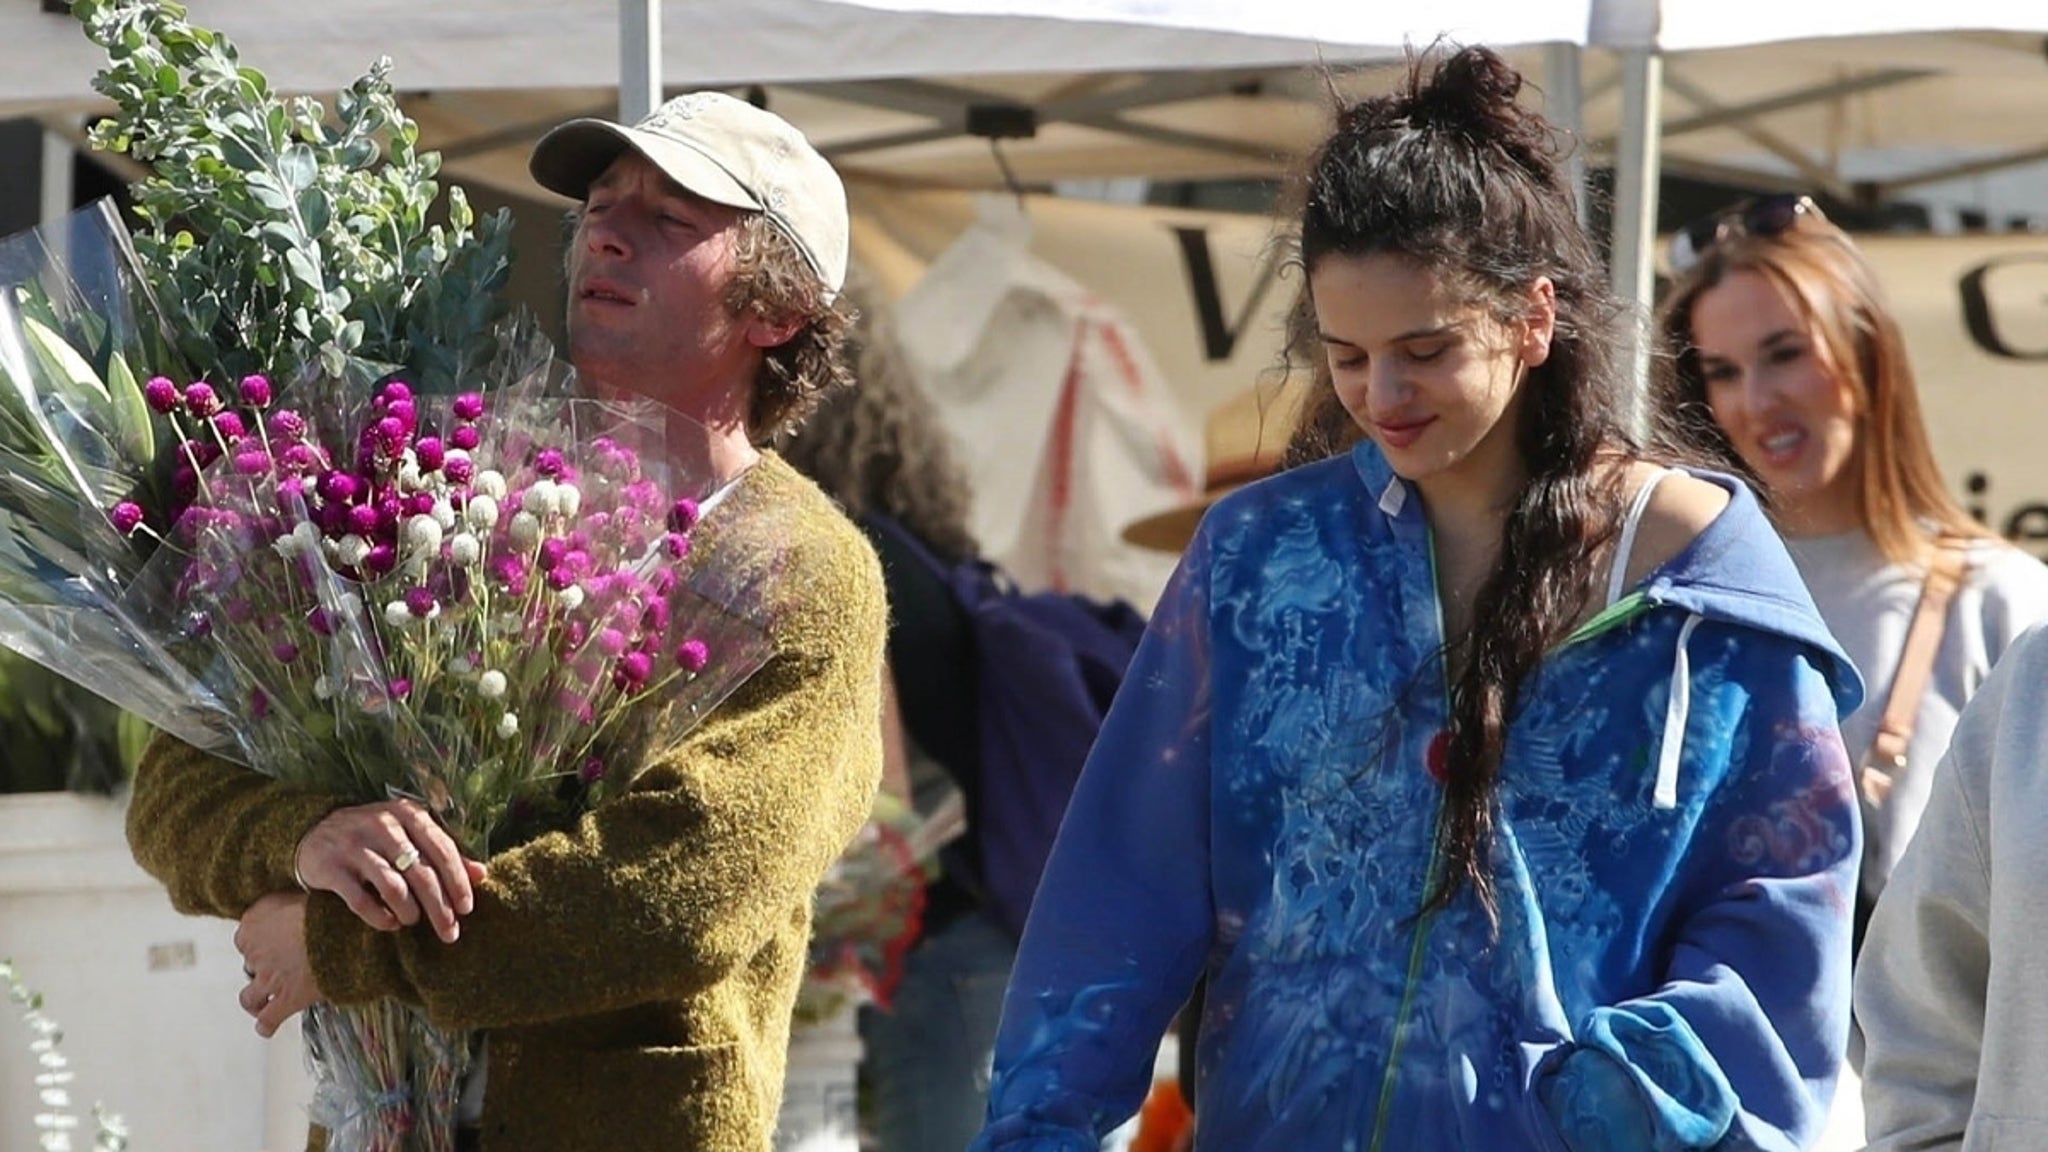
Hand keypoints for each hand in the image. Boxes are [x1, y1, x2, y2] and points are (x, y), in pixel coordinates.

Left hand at [235, 893, 319, 1037]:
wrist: (343, 931)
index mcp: (255, 920)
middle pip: (250, 963)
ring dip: (256, 1000)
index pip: (246, 935)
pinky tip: (268, 1027)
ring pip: (249, 997)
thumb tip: (295, 910)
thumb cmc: (330, 909)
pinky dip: (266, 1025)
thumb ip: (290, 905)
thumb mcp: (303, 895)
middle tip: (286, 965)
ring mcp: (269, 977)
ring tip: (264, 1001)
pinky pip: (268, 1019)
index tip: (276, 940)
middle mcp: (255, 950)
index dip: (262, 940)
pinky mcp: (286, 998)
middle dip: (264, 966)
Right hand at [293, 799, 487, 942]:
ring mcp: (355, 845)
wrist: (315, 833)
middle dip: (440, 908)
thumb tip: (481, 874)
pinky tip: (390, 923)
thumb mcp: (410, 836)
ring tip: (413, 921)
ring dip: (410, 912)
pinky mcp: (331, 867)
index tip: (467, 909)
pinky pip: (361, 900)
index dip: (458, 882)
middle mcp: (383, 825)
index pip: (442, 850)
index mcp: (408, 814)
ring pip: (394, 887)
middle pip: (421, 874)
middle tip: (450, 933)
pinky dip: (380, 917)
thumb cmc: (375, 838)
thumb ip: (443, 854)